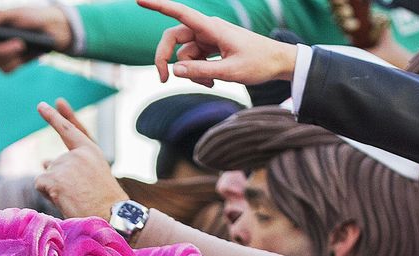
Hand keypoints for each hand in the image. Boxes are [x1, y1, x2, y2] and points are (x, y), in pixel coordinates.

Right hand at [0, 7, 73, 71]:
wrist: (50, 29)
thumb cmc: (32, 16)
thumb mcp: (16, 13)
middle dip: (3, 50)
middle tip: (19, 42)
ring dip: (11, 56)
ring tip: (24, 45)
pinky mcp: (9, 63)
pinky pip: (6, 69)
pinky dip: (17, 63)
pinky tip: (25, 53)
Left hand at [33, 100, 127, 220]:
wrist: (111, 216)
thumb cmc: (102, 203)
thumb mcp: (88, 177)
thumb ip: (68, 165)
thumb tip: (43, 161)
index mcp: (90, 151)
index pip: (69, 129)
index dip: (55, 116)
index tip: (42, 105)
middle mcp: (78, 152)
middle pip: (53, 165)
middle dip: (58, 182)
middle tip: (79, 196)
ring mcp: (67, 163)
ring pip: (46, 176)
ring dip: (55, 190)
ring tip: (74, 199)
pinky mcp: (56, 177)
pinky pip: (40, 184)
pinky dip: (47, 195)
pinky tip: (64, 200)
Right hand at [138, 0, 299, 86]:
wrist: (278, 63)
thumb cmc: (259, 63)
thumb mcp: (230, 71)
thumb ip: (201, 71)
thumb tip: (174, 70)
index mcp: (212, 28)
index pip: (179, 13)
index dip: (159, 6)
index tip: (140, 0)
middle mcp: (207, 30)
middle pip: (174, 39)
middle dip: (166, 58)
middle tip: (163, 79)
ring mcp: (209, 39)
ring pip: (185, 54)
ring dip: (190, 72)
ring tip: (210, 84)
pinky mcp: (212, 48)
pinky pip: (195, 60)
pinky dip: (199, 73)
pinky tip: (212, 83)